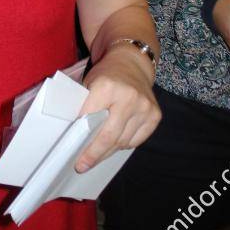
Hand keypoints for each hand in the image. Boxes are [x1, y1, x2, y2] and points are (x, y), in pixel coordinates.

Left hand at [75, 47, 160, 172]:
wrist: (131, 63)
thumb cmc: (105, 76)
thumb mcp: (89, 84)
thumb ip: (85, 107)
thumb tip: (77, 139)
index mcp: (107, 87)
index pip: (90, 119)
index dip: (81, 139)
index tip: (74, 155)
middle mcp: (129, 97)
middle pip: (109, 136)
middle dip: (94, 154)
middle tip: (83, 166)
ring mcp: (145, 107)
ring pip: (123, 142)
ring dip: (108, 151)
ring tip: (98, 156)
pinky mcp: (155, 115)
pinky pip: (136, 140)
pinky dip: (124, 144)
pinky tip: (115, 144)